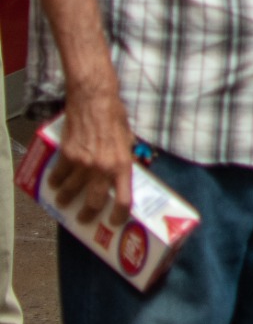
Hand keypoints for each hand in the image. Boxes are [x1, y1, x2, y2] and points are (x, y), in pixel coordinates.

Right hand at [51, 81, 135, 227]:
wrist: (94, 101)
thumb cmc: (114, 117)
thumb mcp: (127, 140)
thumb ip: (124, 158)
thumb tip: (123, 172)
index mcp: (123, 165)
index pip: (124, 199)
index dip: (119, 215)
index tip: (114, 222)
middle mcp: (103, 168)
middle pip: (94, 201)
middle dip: (88, 214)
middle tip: (84, 218)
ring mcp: (83, 163)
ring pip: (71, 191)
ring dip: (66, 200)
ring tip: (63, 202)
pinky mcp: (67, 155)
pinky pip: (59, 175)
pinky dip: (55, 181)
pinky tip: (54, 184)